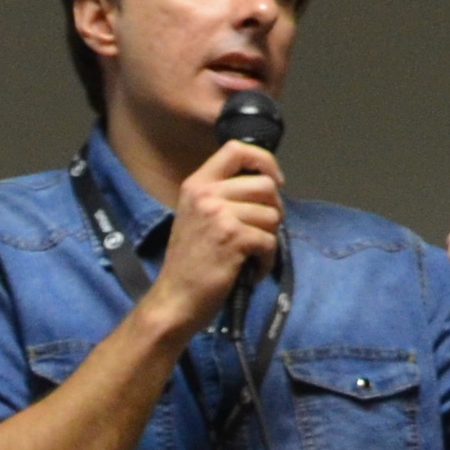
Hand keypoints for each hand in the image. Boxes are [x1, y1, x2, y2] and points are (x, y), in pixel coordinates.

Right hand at [151, 136, 284, 334]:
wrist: (175, 299)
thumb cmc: (189, 264)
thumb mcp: (196, 217)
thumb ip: (221, 197)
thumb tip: (265, 188)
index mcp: (196, 185)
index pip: (236, 150)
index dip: (264, 161)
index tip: (274, 181)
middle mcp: (206, 195)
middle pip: (265, 185)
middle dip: (274, 210)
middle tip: (262, 231)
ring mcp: (220, 215)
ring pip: (272, 215)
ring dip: (270, 238)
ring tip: (252, 255)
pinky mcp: (233, 238)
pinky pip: (270, 241)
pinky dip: (266, 261)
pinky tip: (251, 270)